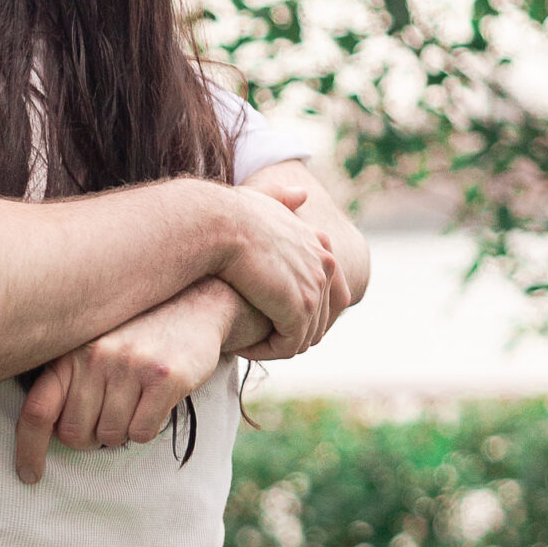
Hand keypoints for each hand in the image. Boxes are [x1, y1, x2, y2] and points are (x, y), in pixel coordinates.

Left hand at [14, 280, 240, 485]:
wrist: (193, 303)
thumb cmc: (134, 333)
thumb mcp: (91, 343)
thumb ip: (68, 379)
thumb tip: (47, 434)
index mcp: (69, 351)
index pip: (38, 410)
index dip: (28, 449)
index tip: (29, 475)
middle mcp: (95, 356)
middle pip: (74, 434)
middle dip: (88, 438)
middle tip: (105, 418)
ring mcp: (130, 365)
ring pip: (110, 436)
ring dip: (120, 431)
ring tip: (133, 401)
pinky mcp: (164, 377)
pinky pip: (142, 433)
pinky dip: (145, 428)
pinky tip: (153, 401)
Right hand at [217, 179, 336, 357]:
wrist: (217, 224)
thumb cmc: (226, 211)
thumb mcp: (262, 198)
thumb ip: (283, 199)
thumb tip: (303, 195)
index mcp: (319, 242)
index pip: (330, 291)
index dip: (303, 311)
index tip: (269, 319)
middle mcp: (325, 264)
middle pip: (320, 318)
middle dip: (290, 332)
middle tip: (258, 338)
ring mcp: (315, 287)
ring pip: (304, 336)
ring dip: (275, 345)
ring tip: (245, 343)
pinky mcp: (300, 309)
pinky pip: (289, 345)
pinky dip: (266, 351)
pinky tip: (240, 346)